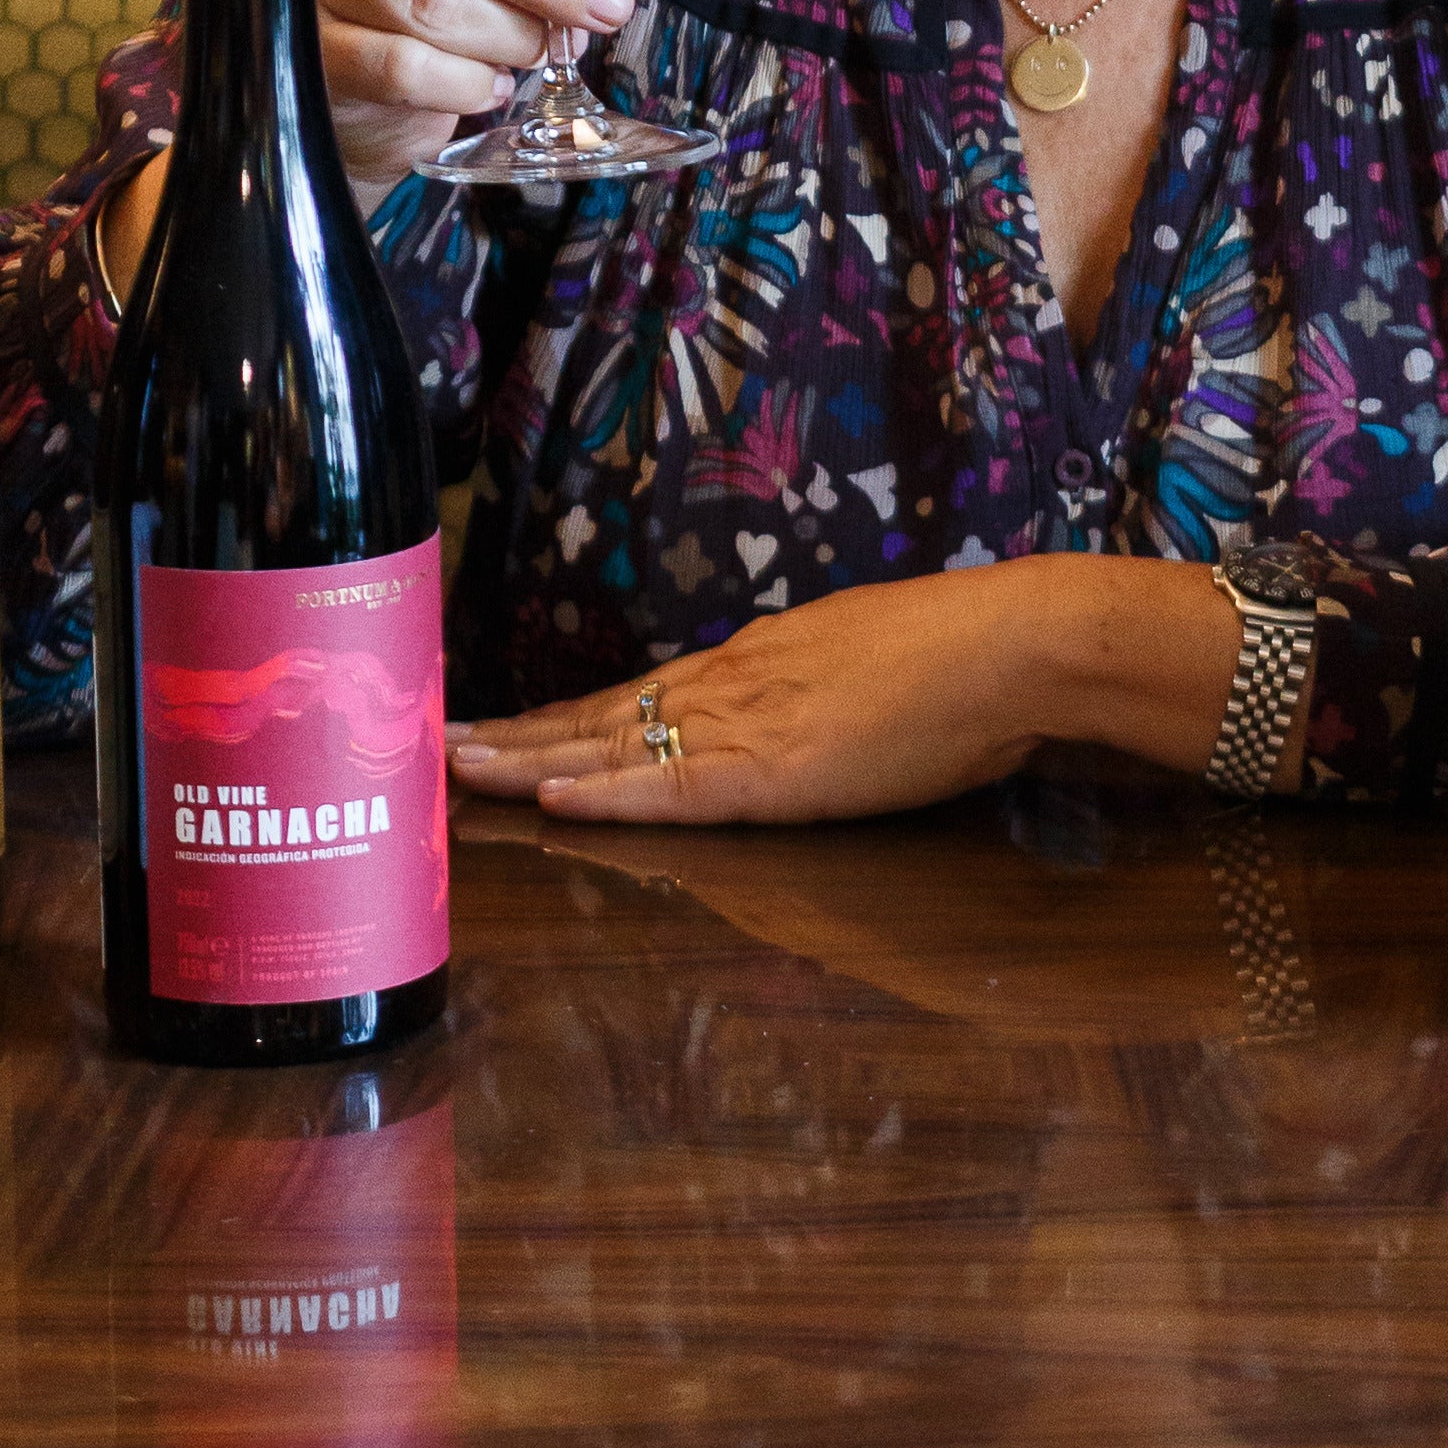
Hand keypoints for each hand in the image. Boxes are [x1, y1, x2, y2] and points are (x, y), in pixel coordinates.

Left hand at [447, 556, 1267, 825]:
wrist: (1012, 644)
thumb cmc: (965, 661)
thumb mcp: (868, 666)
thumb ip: (817, 691)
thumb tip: (799, 712)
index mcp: (757, 661)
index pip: (635, 695)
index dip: (562, 716)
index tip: (501, 728)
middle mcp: (734, 682)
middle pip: (601, 714)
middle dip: (516, 735)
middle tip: (435, 743)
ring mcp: (748, 722)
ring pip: (612, 745)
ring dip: (527, 762)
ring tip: (454, 769)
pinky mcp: (774, 770)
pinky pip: (668, 788)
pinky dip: (601, 796)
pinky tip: (546, 802)